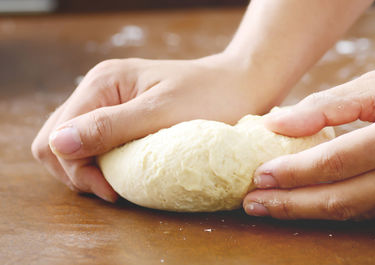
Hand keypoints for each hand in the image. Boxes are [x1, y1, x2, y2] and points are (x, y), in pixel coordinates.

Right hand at [31, 53, 280, 201]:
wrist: (238, 86)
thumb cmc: (210, 96)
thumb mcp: (161, 113)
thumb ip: (109, 127)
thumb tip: (58, 144)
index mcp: (102, 84)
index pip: (57, 138)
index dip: (78, 170)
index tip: (113, 188)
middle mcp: (98, 89)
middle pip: (56, 143)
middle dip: (80, 172)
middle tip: (117, 187)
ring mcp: (108, 102)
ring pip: (73, 146)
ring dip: (90, 169)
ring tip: (123, 178)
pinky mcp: (121, 114)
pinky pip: (94, 144)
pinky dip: (103, 162)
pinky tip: (126, 167)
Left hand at [244, 63, 374, 219]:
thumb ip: (324, 106)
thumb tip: (274, 124)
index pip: (335, 162)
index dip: (293, 173)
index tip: (258, 176)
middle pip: (342, 198)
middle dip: (291, 203)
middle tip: (253, 203)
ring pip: (354, 211)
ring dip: (307, 211)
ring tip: (270, 206)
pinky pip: (368, 211)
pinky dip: (333, 209)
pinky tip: (305, 203)